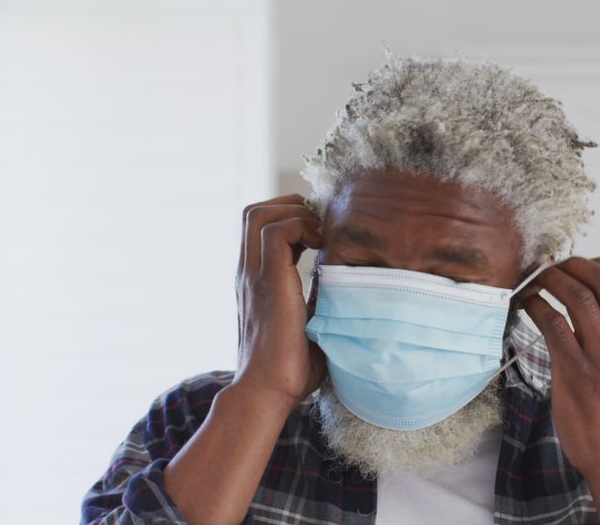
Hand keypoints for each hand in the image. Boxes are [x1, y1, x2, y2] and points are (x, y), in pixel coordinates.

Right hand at [231, 194, 326, 412]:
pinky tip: (321, 247)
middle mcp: (248, 273)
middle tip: (320, 227)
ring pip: (259, 214)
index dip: (290, 217)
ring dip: (295, 213)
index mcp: (255, 281)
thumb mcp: (309, 325)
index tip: (320, 233)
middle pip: (253, 212)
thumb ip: (319, 302)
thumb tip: (350, 290)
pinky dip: (300, 227)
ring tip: (320, 236)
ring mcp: (254, 276)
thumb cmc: (290, 371)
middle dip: (290, 206)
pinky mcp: (267, 283)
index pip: (259, 227)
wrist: (267, 393)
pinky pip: (276, 233)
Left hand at [518, 256, 599, 479]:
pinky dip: (535, 306)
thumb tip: (587, 299)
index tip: (577, 264)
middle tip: (549, 267)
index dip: (599, 261)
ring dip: (549, 280)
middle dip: (571, 264)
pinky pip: (552, 323)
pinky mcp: (575, 372)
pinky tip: (526, 306)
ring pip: (577, 295)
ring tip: (534, 281)